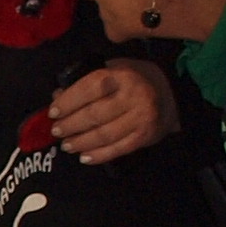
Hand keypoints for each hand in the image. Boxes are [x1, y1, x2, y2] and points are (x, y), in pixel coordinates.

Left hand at [46, 61, 174, 164]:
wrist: (172, 94)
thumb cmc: (134, 80)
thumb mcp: (112, 70)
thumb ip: (85, 81)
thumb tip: (57, 95)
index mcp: (122, 75)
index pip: (90, 88)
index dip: (68, 101)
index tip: (53, 111)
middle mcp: (134, 96)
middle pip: (94, 115)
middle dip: (70, 125)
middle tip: (57, 131)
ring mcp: (141, 118)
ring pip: (104, 135)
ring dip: (81, 142)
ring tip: (67, 145)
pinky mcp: (145, 136)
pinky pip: (117, 149)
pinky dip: (98, 155)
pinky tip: (84, 156)